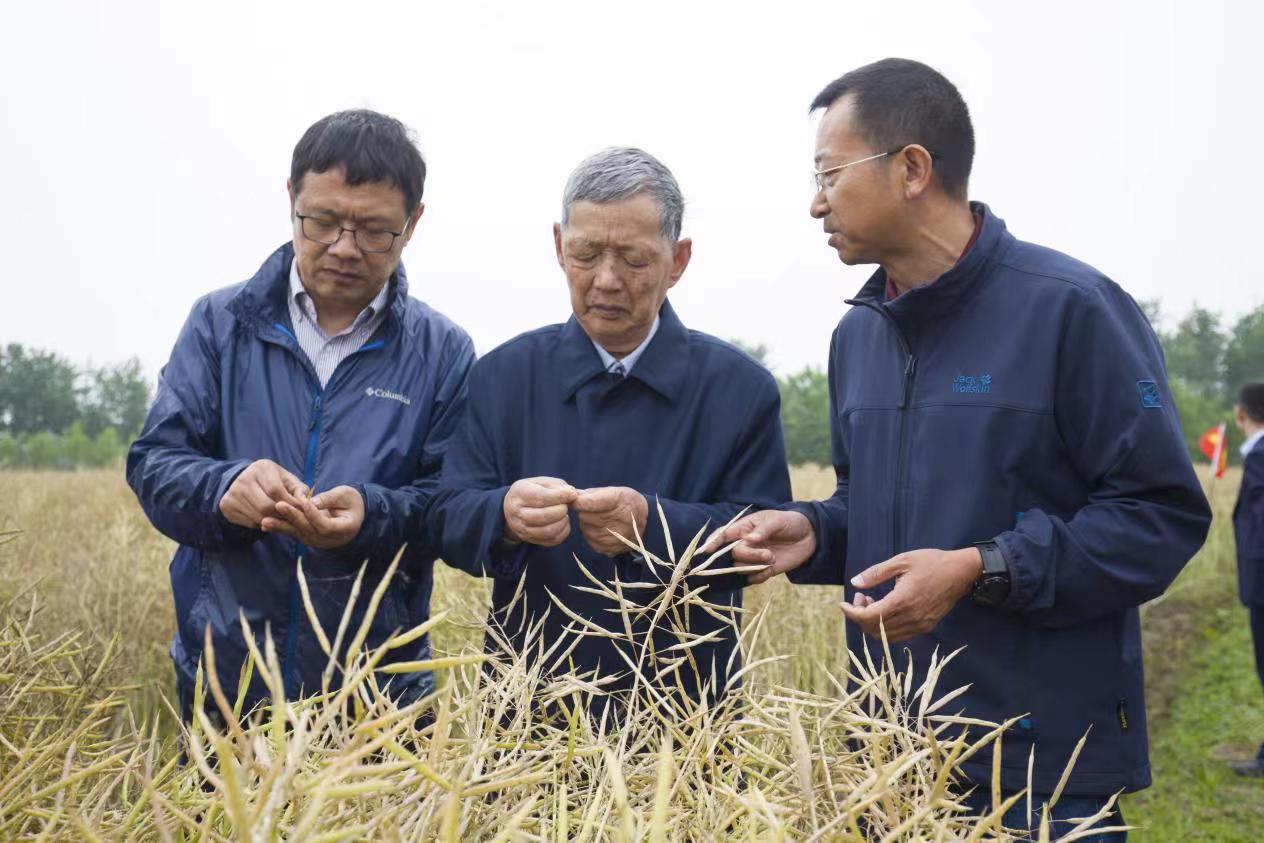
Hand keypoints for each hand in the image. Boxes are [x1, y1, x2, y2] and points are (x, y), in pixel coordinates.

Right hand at [219, 459, 308, 529]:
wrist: (245, 481)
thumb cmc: (273, 480)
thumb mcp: (288, 480)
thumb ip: (299, 490)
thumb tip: (307, 504)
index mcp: (261, 468)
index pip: (275, 490)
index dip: (289, 503)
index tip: (299, 509)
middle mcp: (243, 479)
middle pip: (265, 506)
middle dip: (281, 515)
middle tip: (290, 518)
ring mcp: (232, 493)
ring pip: (258, 517)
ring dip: (273, 522)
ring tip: (281, 519)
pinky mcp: (227, 505)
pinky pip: (249, 522)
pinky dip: (262, 524)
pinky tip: (267, 519)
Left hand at [260, 485, 364, 549]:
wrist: (353, 515)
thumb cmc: (352, 502)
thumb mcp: (346, 495)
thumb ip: (329, 499)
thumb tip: (310, 502)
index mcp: (344, 529)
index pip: (326, 525)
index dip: (314, 514)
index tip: (304, 501)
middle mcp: (329, 539)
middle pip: (309, 530)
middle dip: (293, 517)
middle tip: (279, 505)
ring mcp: (317, 541)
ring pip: (298, 533)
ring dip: (281, 526)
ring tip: (265, 520)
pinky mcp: (307, 538)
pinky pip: (293, 533)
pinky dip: (279, 528)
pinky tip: (265, 524)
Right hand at [502, 477, 579, 546]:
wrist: (512, 508)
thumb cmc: (531, 491)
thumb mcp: (541, 482)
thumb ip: (557, 486)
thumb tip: (573, 494)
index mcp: (520, 493)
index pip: (541, 497)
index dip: (560, 496)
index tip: (572, 494)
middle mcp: (518, 513)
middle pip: (544, 516)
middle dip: (561, 510)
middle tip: (566, 505)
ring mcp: (522, 529)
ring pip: (548, 531)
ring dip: (563, 522)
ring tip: (564, 514)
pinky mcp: (530, 539)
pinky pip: (552, 540)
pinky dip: (563, 531)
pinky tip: (562, 522)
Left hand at [570, 486, 648, 555]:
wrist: (648, 527)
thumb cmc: (630, 504)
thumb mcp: (617, 491)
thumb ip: (593, 493)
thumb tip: (572, 496)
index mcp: (618, 502)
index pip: (587, 503)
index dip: (579, 501)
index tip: (577, 499)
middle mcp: (614, 522)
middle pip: (583, 515)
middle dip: (585, 511)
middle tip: (597, 509)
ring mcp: (610, 538)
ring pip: (584, 527)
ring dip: (588, 522)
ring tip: (602, 519)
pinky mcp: (607, 549)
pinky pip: (589, 538)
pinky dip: (593, 533)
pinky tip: (604, 529)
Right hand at [701, 510, 816, 584]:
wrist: (809, 536)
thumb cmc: (789, 522)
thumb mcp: (777, 520)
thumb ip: (763, 530)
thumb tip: (749, 539)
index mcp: (744, 528)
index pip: (723, 535)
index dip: (712, 542)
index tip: (705, 551)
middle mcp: (745, 544)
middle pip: (734, 554)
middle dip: (748, 556)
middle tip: (768, 554)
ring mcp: (753, 558)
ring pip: (741, 568)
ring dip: (755, 566)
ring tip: (772, 557)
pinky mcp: (762, 570)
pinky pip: (753, 578)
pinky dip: (760, 576)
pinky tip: (772, 568)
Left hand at [839, 548, 982, 641]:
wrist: (961, 572)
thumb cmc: (931, 562)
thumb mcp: (901, 561)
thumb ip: (876, 573)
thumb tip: (855, 583)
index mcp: (902, 601)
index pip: (869, 617)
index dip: (851, 613)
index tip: (842, 604)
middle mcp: (911, 617)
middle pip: (874, 629)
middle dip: (860, 616)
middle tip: (860, 597)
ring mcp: (919, 625)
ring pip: (886, 636)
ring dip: (872, 623)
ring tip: (872, 602)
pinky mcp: (926, 626)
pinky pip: (899, 635)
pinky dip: (886, 628)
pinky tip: (885, 610)